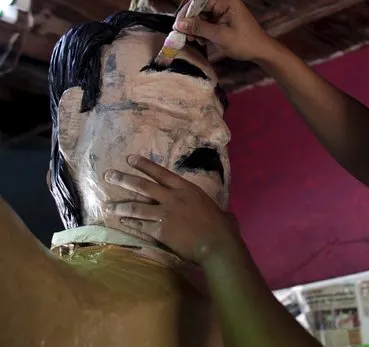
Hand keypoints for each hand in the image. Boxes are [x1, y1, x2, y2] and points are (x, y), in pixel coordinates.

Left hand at [104, 155, 238, 262]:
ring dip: (121, 205)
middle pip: (143, 186)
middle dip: (124, 179)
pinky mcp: (160, 230)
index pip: (162, 173)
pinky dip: (131, 223)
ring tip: (107, 205)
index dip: (145, 166)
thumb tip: (225, 217)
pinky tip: (122, 222)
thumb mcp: (220, 212)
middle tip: (108, 175)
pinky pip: (141, 225)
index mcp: (187, 189)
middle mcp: (173, 198)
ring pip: (137, 207)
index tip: (130, 159)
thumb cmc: (222, 228)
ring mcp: (165, 214)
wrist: (216, 244)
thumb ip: (216, 211)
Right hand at [174, 0, 280, 61]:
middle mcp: (224, 2)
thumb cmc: (245, 43)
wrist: (262, 52)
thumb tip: (179, 24)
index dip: (187, 13)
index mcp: (226, 1)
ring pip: (202, 16)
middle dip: (191, 22)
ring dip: (196, 29)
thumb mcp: (220, 36)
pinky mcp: (224, 20)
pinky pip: (208, 22)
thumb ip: (199, 28)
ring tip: (194, 40)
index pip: (200, 1)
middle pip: (200, 8)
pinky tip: (202, 41)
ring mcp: (224, 11)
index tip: (177, 26)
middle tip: (185, 36)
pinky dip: (203, 31)